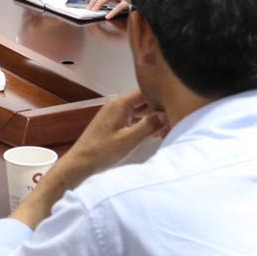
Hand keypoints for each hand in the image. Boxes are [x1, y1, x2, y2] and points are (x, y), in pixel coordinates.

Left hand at [11, 91, 165, 227]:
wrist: (80, 164)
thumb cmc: (102, 152)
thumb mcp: (129, 140)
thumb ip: (149, 125)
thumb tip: (165, 114)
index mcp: (120, 103)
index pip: (146, 91)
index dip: (162, 98)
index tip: (176, 108)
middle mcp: (117, 104)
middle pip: (144, 100)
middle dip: (159, 110)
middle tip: (173, 122)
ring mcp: (114, 113)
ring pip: (139, 110)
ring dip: (152, 118)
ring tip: (166, 130)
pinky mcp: (113, 123)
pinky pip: (132, 118)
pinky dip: (143, 124)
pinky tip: (153, 134)